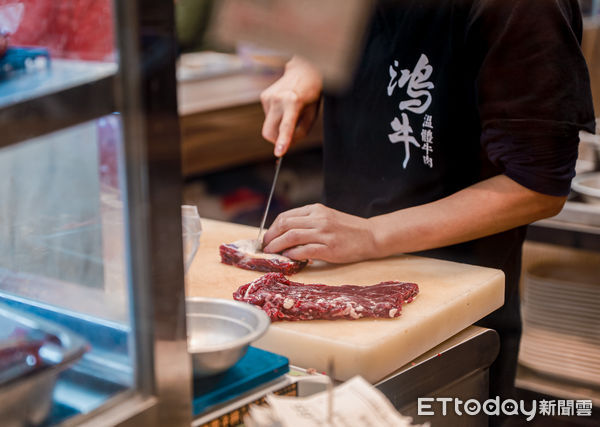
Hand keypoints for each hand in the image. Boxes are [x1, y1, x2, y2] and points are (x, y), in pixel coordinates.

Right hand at [260, 56, 322, 156]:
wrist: (303, 69)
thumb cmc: (311, 93)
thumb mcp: (312, 114)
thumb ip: (300, 132)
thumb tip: (287, 144)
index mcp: (293, 102)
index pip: (286, 126)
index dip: (282, 141)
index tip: (279, 153)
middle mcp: (278, 99)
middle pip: (269, 132)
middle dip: (276, 140)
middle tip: (288, 139)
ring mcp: (268, 97)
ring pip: (269, 126)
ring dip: (278, 126)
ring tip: (291, 112)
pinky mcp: (264, 96)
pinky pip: (268, 116)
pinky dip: (276, 117)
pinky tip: (284, 106)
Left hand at [262, 204, 378, 262]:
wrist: (371, 236)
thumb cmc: (348, 229)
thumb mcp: (327, 217)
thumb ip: (308, 222)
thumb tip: (285, 233)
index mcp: (316, 209)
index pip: (286, 216)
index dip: (273, 227)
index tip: (268, 237)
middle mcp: (319, 219)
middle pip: (285, 225)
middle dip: (271, 236)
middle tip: (265, 246)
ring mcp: (324, 233)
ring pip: (291, 236)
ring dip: (277, 245)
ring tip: (271, 252)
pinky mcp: (329, 248)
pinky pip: (304, 250)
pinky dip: (292, 254)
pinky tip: (288, 257)